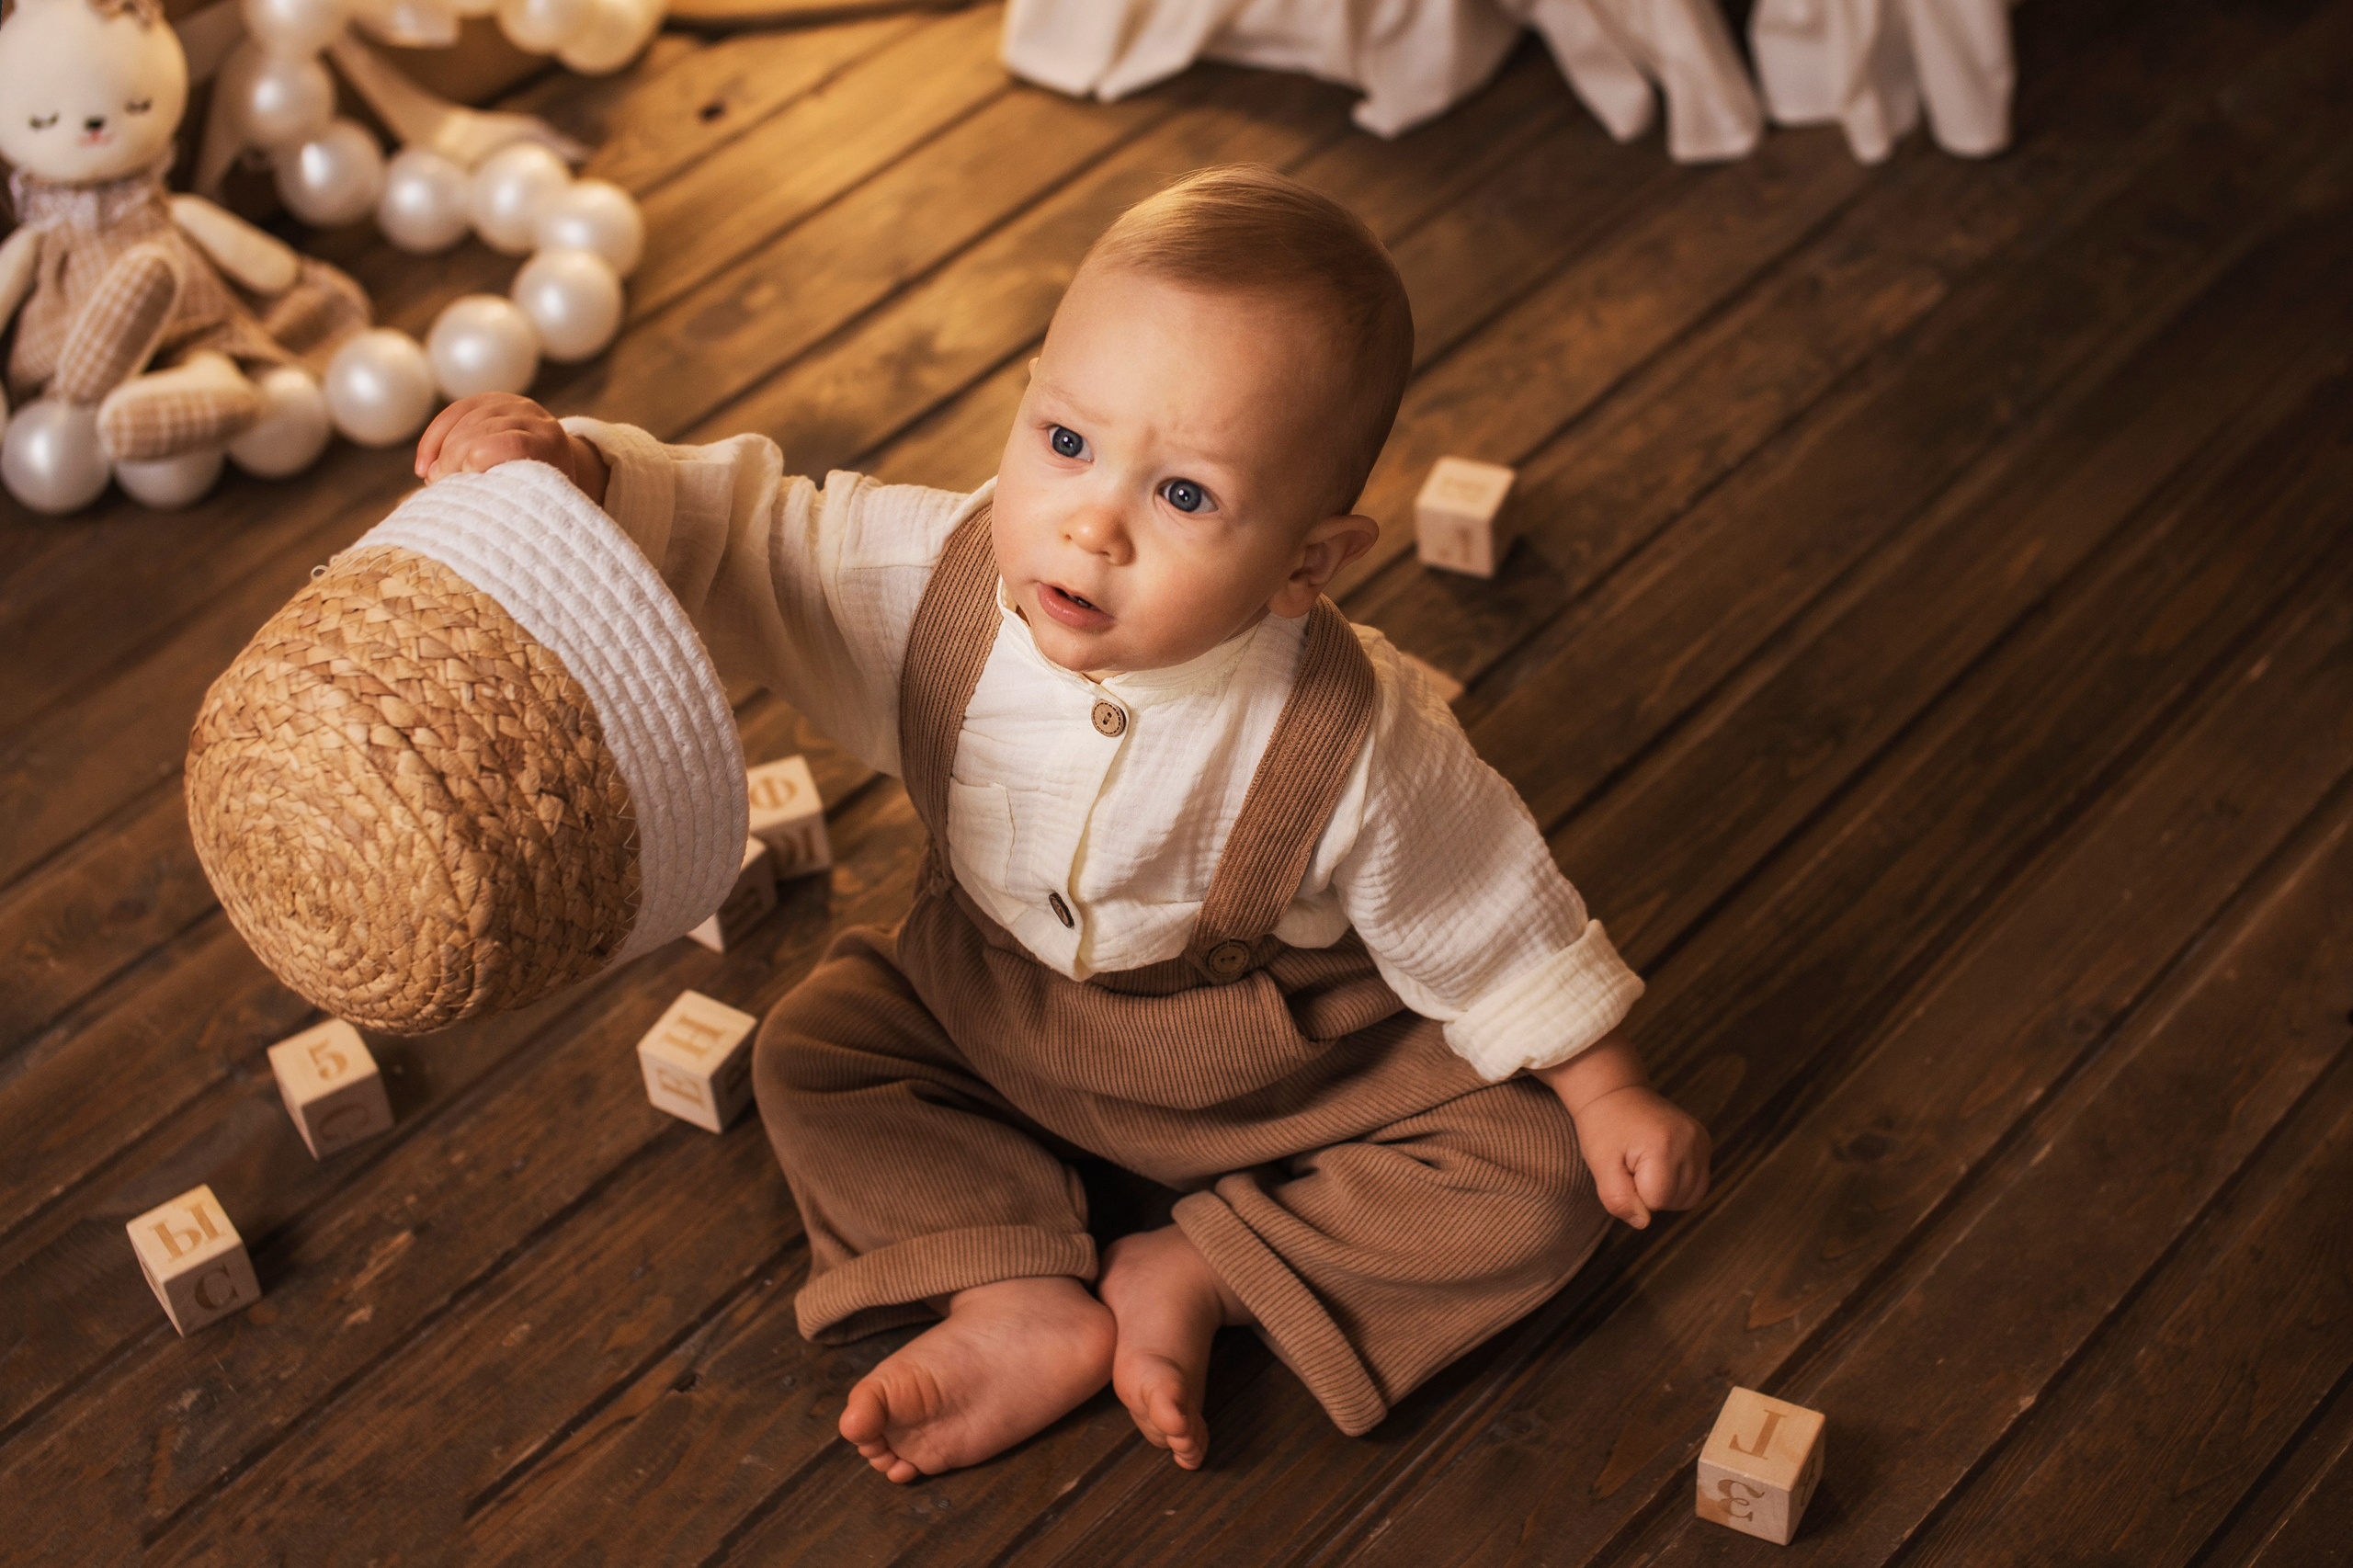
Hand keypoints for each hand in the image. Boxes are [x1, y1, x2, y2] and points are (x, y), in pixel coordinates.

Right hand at [415, 392, 608, 504]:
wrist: (554, 464)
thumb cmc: (542, 496)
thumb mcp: (536, 500)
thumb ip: (511, 501)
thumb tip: (467, 515)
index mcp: (550, 443)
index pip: (513, 444)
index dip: (481, 460)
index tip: (466, 487)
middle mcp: (534, 416)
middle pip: (481, 430)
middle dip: (454, 459)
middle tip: (441, 488)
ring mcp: (511, 403)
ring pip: (464, 421)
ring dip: (442, 454)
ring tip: (434, 481)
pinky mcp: (489, 399)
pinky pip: (453, 413)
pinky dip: (433, 440)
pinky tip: (424, 465)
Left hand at [1567, 1083, 1710, 1227]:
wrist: (1615, 1093)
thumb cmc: (1604, 1128)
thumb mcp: (1599, 1165)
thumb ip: (1618, 1199)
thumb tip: (1643, 1223)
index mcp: (1663, 1147)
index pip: (1656, 1202)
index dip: (1634, 1193)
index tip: (1622, 1168)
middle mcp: (1691, 1143)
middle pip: (1675, 1201)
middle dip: (1650, 1193)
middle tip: (1632, 1163)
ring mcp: (1702, 1141)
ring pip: (1690, 1197)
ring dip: (1665, 1191)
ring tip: (1645, 1164)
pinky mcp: (1705, 1142)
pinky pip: (1697, 1183)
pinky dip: (1677, 1183)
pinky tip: (1659, 1164)